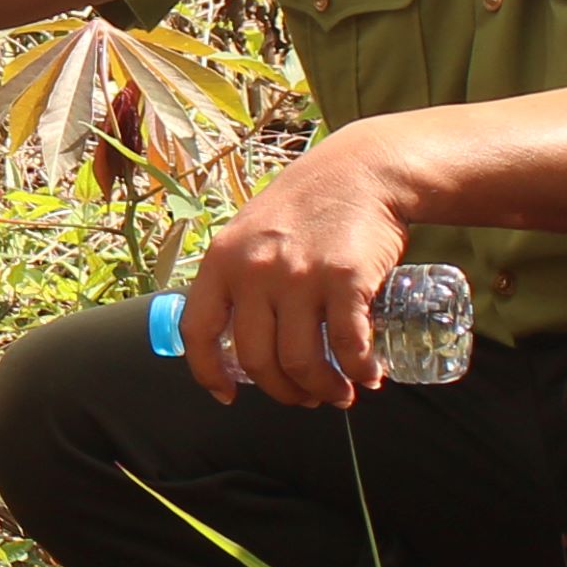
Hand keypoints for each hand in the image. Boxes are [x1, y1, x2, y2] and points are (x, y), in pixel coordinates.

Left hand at [174, 130, 411, 409]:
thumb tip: (234, 339)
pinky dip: (359, 370)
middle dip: (283, 392)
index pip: (198, 331)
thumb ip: (238, 278)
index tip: (228, 394)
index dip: (209, 373)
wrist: (361, 169)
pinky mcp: (344, 279)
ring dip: (322, 390)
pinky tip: (368, 375)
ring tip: (339, 393)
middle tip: (305, 397)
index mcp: (222, 260)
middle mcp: (254, 270)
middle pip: (257, 359)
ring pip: (301, 362)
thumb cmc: (305, 206)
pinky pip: (347, 345)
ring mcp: (299, 275)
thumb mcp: (251, 233)